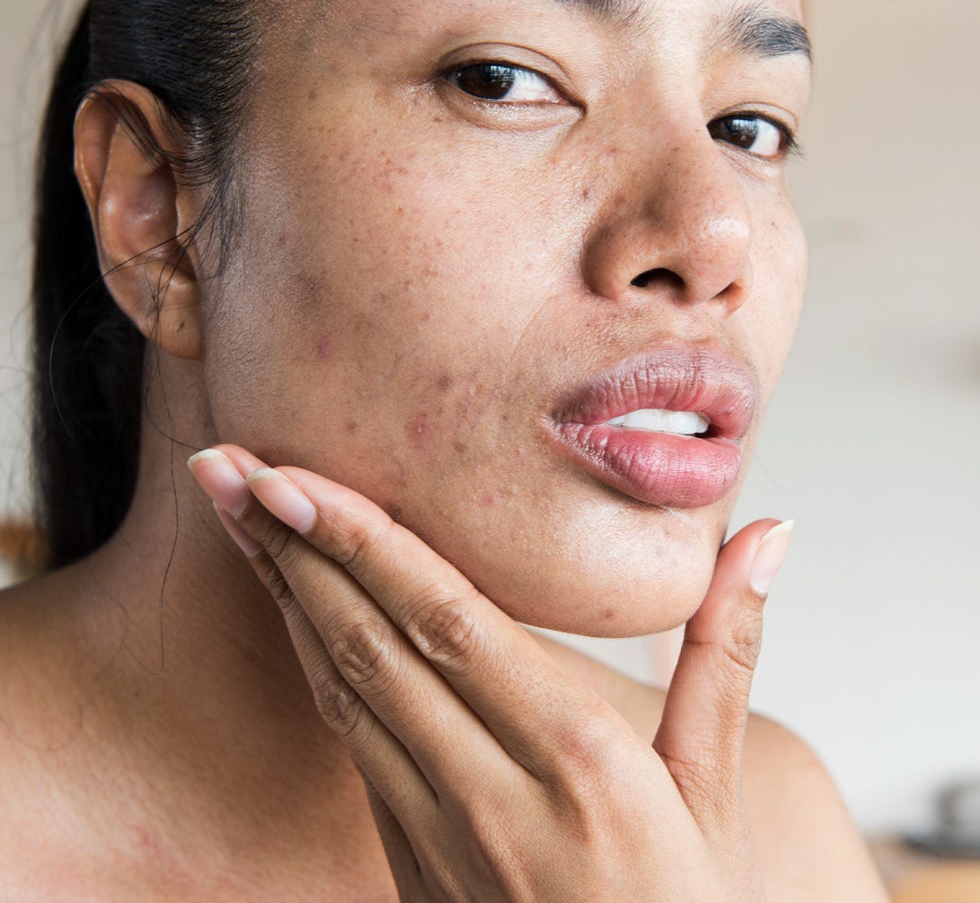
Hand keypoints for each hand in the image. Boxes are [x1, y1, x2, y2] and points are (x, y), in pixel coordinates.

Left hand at [189, 445, 791, 901]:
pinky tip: (291, 606)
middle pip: (370, 642)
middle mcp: (492, 789)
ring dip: (284, 592)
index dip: (363, 545)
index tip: (294, 479)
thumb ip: (727, 652)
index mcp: (579, 759)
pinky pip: (348, 740)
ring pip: (342, 687)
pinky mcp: (407, 857)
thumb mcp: (719, 789)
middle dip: (292, 545)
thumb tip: (769, 536)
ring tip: (235, 516)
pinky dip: (312, 660)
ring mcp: (436, 831)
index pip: (446, 622)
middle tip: (224, 466)